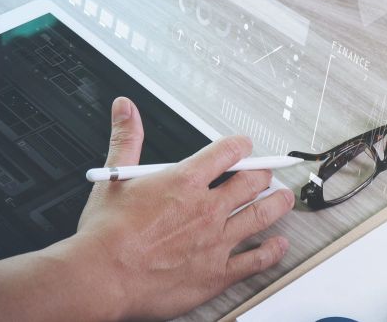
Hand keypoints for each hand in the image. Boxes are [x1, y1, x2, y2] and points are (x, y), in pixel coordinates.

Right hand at [70, 98, 292, 320]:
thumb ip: (126, 139)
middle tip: (268, 174)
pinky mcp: (216, 273)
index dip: (242, 146)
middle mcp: (206, 209)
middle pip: (252, 182)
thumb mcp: (114, 178)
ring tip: (285, 199)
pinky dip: (271, 251)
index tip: (246, 147)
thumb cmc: (106, 235)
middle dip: (263, 174)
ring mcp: (216, 241)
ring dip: (278, 204)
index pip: (228, 152)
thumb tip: (125, 110)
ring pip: (262, 215)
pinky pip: (255, 260)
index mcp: (185, 181)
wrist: (101, 278)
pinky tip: (279, 245)